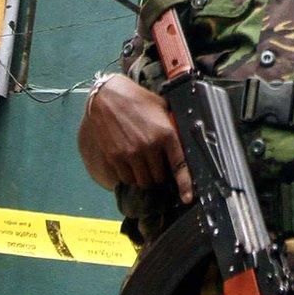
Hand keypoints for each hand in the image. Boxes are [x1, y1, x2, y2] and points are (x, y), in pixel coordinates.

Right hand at [77, 74, 190, 200]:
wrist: (107, 96)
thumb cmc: (137, 99)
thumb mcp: (161, 107)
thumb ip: (171, 125)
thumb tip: (181, 139)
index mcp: (165, 133)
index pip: (178, 165)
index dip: (185, 185)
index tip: (186, 198)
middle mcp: (149, 146)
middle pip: (159, 177)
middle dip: (160, 175)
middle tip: (156, 166)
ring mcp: (131, 154)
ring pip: (143, 181)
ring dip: (144, 178)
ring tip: (142, 166)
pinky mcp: (115, 157)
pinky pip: (126, 178)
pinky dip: (129, 176)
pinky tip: (129, 164)